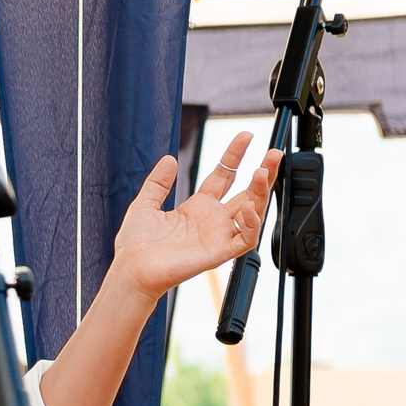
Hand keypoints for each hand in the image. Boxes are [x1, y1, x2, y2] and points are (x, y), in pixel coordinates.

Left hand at [108, 134, 280, 302]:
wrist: (131, 269)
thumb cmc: (135, 244)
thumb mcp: (144, 204)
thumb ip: (158, 182)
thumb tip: (168, 158)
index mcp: (197, 207)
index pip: (224, 176)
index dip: (235, 156)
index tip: (245, 136)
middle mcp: (212, 220)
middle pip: (247, 192)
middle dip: (263, 172)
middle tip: (273, 153)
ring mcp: (218, 235)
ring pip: (253, 212)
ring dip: (261, 193)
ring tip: (263, 173)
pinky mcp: (219, 253)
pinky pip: (246, 238)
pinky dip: (252, 223)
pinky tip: (249, 208)